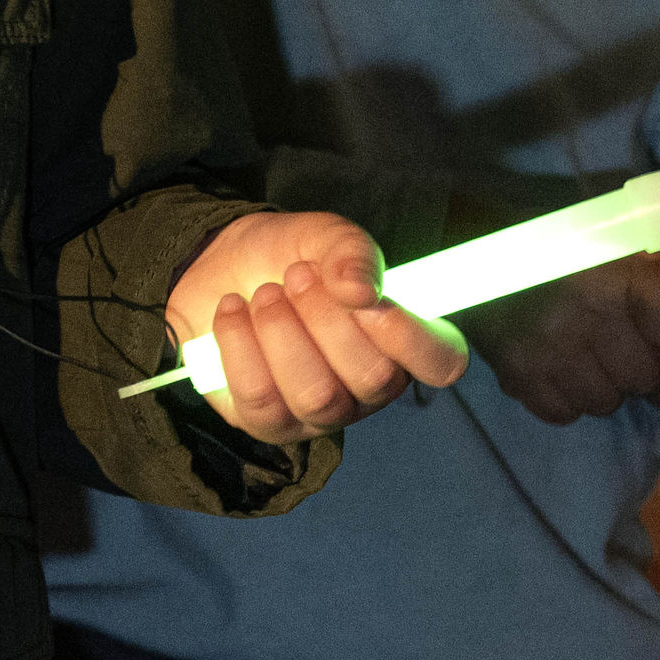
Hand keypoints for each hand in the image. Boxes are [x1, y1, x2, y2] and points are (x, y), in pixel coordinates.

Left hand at [166, 211, 468, 445]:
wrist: (218, 269)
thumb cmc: (289, 258)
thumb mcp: (325, 237)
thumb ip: (351, 253)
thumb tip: (362, 290)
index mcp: (401, 342)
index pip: (441, 362)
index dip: (413, 338)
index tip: (370, 299)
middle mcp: (369, 388)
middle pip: (373, 378)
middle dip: (327, 318)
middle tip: (297, 275)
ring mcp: (320, 414)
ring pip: (316, 395)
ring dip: (282, 331)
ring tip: (265, 293)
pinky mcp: (268, 423)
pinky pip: (261, 399)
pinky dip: (240, 344)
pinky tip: (233, 311)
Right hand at [474, 219, 659, 443]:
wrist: (473, 257)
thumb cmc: (566, 251)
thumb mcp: (626, 242)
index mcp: (616, 273)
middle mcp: (584, 313)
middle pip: (646, 377)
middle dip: (643, 367)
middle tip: (620, 343)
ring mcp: (548, 350)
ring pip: (608, 401)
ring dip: (605, 384)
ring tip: (586, 352)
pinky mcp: (520, 378)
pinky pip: (567, 412)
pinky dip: (568, 397)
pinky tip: (558, 366)